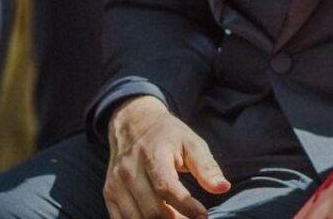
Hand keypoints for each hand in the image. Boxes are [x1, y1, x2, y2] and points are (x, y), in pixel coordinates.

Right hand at [104, 95, 228, 218]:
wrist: (134, 123)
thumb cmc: (168, 135)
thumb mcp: (191, 143)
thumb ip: (206, 166)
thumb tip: (223, 187)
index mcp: (152, 155)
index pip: (166, 188)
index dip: (186, 206)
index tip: (203, 215)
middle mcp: (129, 170)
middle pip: (151, 209)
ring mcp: (116, 184)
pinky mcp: (109, 194)